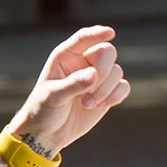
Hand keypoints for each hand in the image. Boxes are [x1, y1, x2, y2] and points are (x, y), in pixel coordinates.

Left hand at [4, 26, 129, 156]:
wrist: (47, 133)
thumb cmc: (43, 110)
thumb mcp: (53, 96)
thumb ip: (73, 84)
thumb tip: (94, 75)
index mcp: (66, 56)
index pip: (84, 38)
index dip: (97, 33)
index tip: (110, 33)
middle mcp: (83, 63)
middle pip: (107, 52)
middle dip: (104, 71)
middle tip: (91, 90)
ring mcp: (97, 78)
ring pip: (117, 71)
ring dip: (106, 90)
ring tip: (88, 104)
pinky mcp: (107, 93)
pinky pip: (123, 86)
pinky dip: (116, 96)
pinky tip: (100, 106)